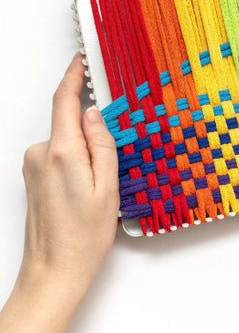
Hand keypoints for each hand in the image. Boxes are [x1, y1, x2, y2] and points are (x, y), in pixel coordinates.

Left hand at [0, 53, 118, 332]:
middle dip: (93, 131)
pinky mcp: (34, 175)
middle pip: (70, 123)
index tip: (81, 62)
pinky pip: (60, 153)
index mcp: (62, 153)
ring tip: (98, 186)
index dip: (73, 77)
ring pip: (67, 141)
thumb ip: (102, 144)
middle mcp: (42, 154)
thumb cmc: (84, 235)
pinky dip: (77, 159)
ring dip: (86, 151)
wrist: (54, 270)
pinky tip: (85, 189)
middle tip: (110, 163)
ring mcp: (34, 165)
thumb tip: (93, 114)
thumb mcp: (108, 187)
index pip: (64, 102)